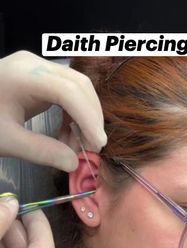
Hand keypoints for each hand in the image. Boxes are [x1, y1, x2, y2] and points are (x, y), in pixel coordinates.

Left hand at [0, 50, 106, 171]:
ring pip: (76, 89)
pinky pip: (66, 94)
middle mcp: (34, 64)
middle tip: (92, 148)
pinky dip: (72, 116)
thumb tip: (74, 163)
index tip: (97, 144)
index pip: (68, 91)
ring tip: (75, 146)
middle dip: (90, 118)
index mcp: (24, 75)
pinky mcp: (39, 78)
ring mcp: (37, 68)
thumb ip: (42, 152)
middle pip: (78, 86)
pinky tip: (66, 136)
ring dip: (83, 118)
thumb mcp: (7, 140)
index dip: (87, 117)